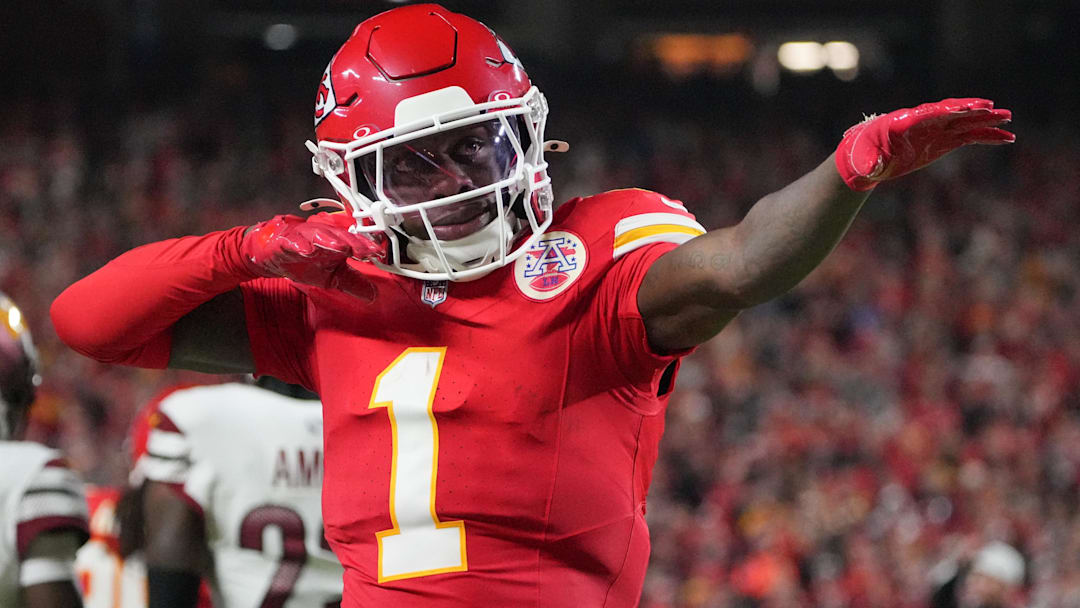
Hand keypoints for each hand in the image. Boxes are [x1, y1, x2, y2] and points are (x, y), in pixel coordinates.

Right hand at [240, 213, 385, 300]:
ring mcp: (303, 237)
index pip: (355, 242)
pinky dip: (299, 245)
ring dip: (330, 239)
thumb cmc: (303, 261)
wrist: (271, 256)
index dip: (367, 246)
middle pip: (341, 236)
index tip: (380, 253)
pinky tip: (306, 250)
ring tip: (341, 246)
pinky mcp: (285, 241)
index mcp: (336, 243)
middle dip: (354, 241)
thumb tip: (373, 295)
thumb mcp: (332, 277)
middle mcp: (322, 237)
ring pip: (318, 235)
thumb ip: (352, 283)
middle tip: (367, 248)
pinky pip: (293, 242)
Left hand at [835, 98, 1013, 190]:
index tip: (970, 108)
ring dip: (987, 122)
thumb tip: (870, 167)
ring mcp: (936, 131)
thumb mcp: (863, 160)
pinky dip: (986, 137)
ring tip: (1009, 120)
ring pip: (966, 123)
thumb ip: (869, 162)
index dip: (951, 111)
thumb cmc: (862, 155)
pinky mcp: (943, 141)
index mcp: (905, 122)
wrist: (867, 158)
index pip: (931, 113)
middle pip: (953, 113)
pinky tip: (1006, 138)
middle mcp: (925, 122)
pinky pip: (969, 136)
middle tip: (996, 110)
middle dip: (973, 111)